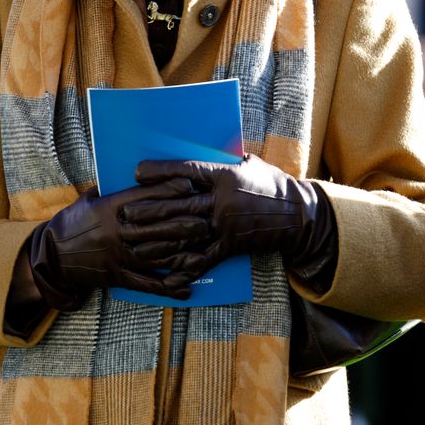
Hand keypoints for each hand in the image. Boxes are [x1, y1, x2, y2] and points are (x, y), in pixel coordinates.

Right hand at [29, 178, 209, 307]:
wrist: (53, 256)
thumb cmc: (73, 223)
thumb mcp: (90, 200)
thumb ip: (113, 189)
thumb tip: (139, 174)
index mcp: (108, 209)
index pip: (143, 197)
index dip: (167, 191)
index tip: (188, 185)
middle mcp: (115, 232)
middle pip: (155, 226)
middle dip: (183, 221)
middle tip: (206, 217)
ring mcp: (117, 256)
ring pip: (156, 255)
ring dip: (182, 252)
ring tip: (204, 248)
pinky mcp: (117, 276)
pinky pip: (146, 284)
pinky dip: (168, 286)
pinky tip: (187, 287)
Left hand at [129, 155, 319, 271]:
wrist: (298, 214)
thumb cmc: (271, 184)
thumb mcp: (248, 163)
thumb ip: (223, 158)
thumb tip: (198, 148)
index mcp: (225, 175)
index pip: (187, 171)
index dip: (161, 171)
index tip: (137, 171)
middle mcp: (222, 200)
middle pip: (179, 205)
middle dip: (150, 210)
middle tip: (126, 213)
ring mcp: (226, 225)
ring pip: (186, 233)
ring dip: (158, 241)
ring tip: (135, 245)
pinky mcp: (231, 246)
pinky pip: (205, 259)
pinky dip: (186, 269)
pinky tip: (167, 275)